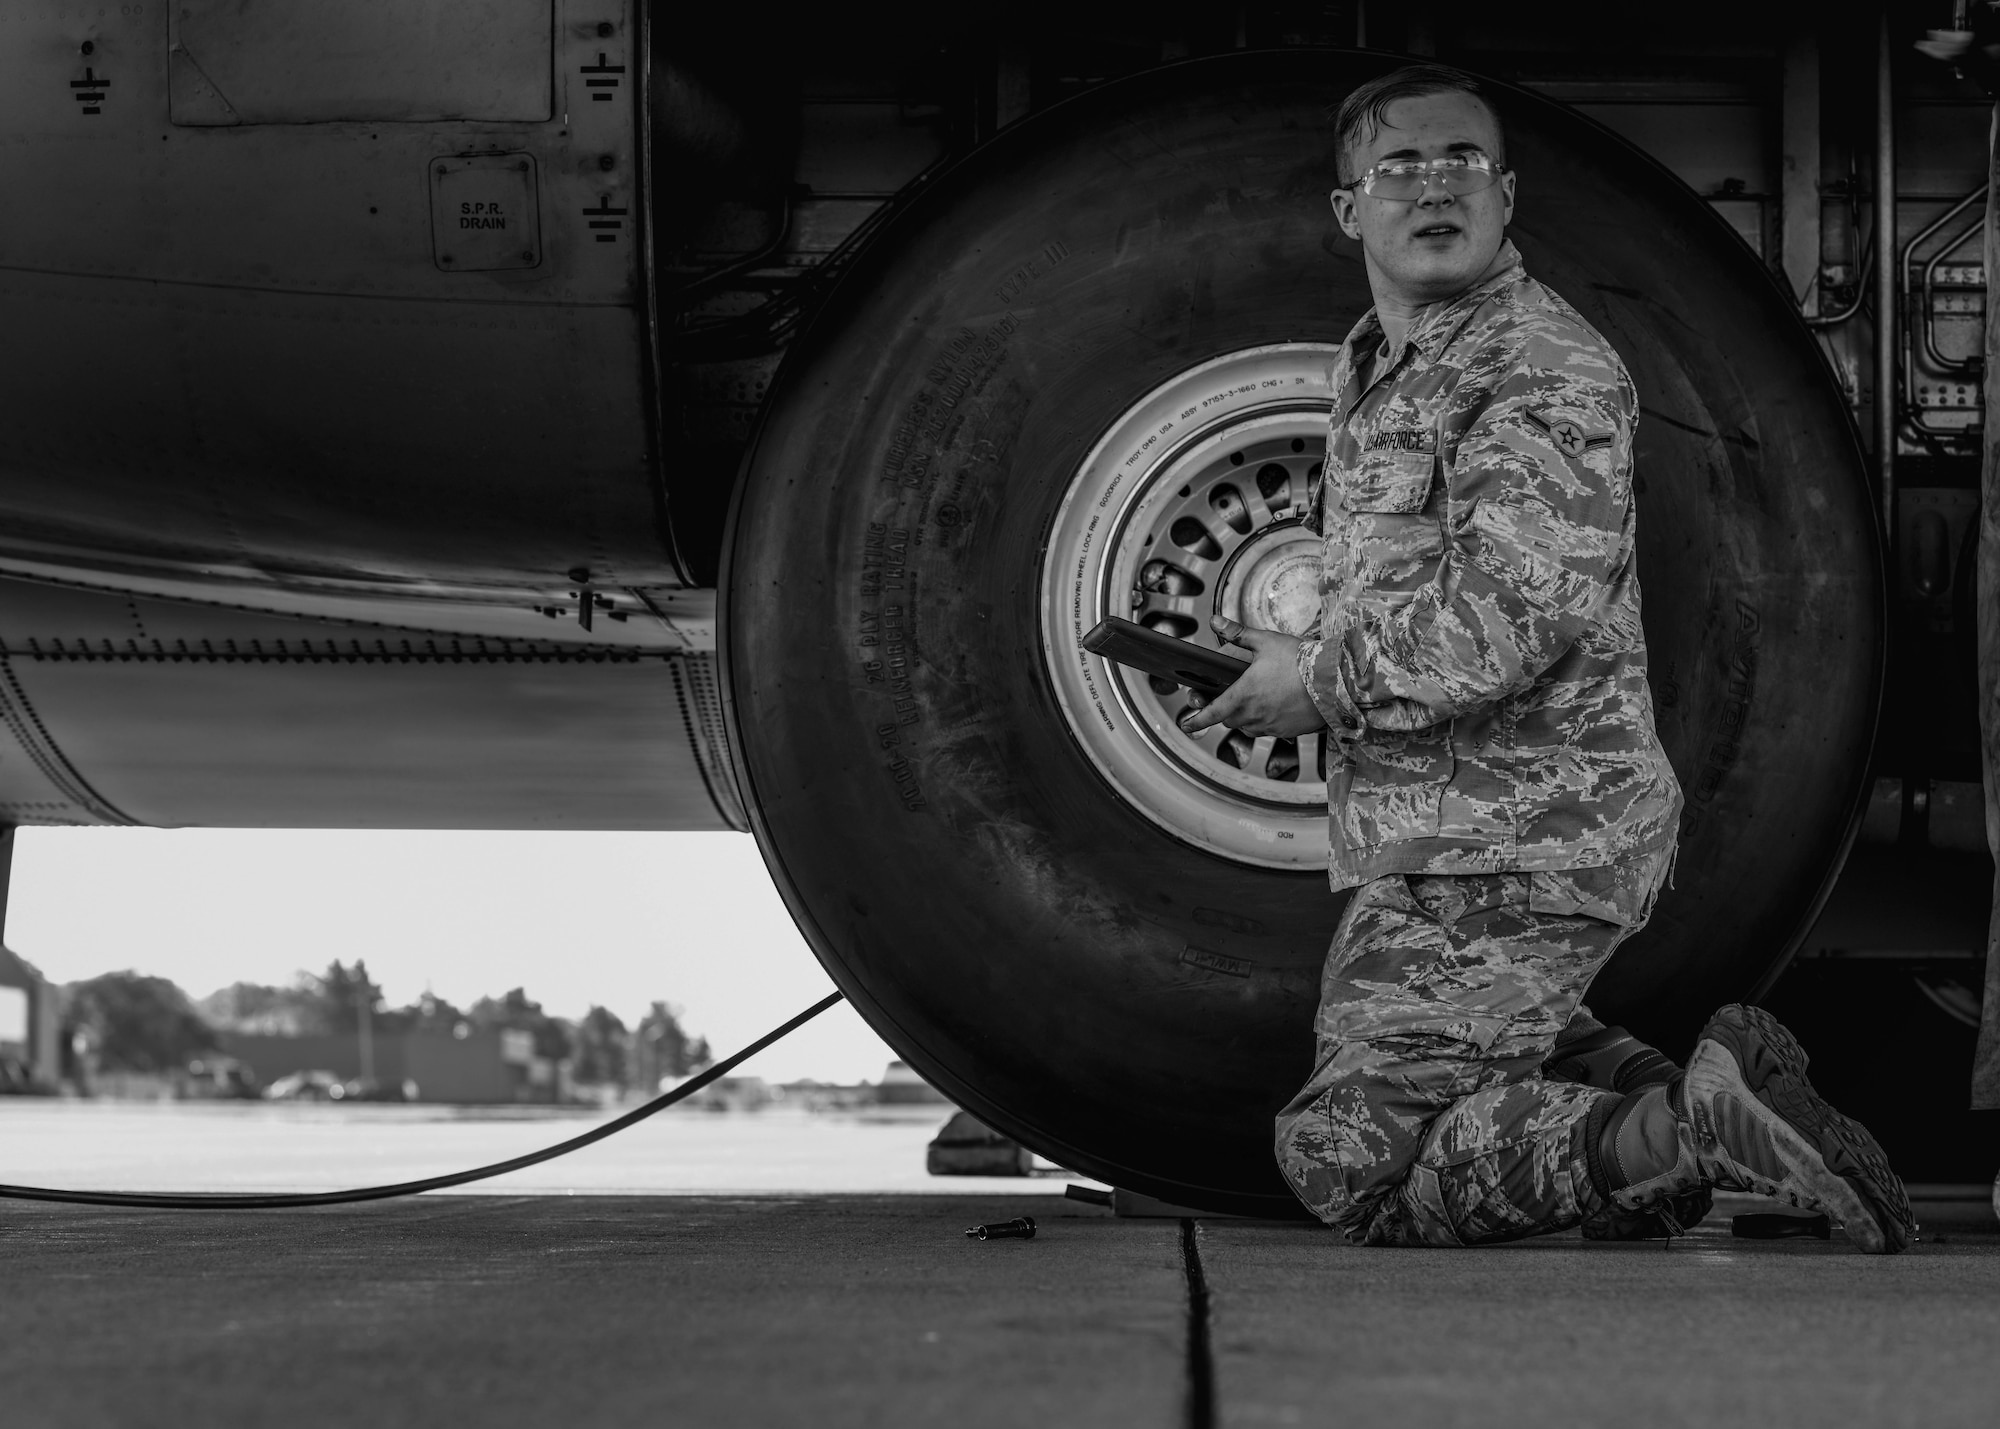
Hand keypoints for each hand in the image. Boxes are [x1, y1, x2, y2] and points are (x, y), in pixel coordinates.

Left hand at [1178, 616, 1326, 738]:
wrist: (1333, 680)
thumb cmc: (1299, 660)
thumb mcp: (1265, 641)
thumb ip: (1238, 633)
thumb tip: (1215, 621)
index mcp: (1243, 694)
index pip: (1211, 712)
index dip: (1196, 720)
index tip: (1185, 724)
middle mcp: (1254, 714)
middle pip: (1228, 719)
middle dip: (1223, 712)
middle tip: (1224, 701)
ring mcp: (1271, 725)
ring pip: (1247, 727)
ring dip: (1243, 717)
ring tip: (1250, 702)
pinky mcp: (1287, 731)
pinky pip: (1267, 730)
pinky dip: (1262, 722)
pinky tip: (1271, 707)